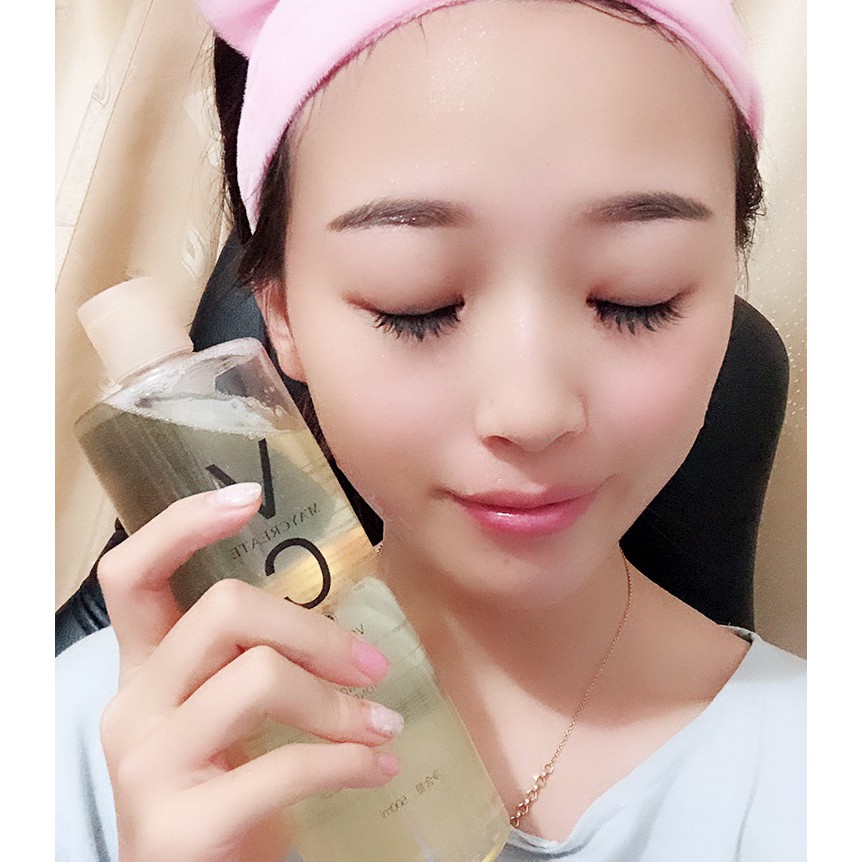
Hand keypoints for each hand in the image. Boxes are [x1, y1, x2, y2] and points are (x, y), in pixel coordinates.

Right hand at [97, 483, 401, 861]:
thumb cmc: (226, 795)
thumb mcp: (229, 718)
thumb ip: (253, 660)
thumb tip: (336, 613)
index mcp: (145, 671)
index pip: (132, 574)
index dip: (182, 525)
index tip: (249, 497)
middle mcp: (132, 708)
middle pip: (224, 611)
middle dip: (315, 629)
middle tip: (372, 662)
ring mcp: (147, 767)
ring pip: (258, 678)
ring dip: (339, 701)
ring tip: (381, 724)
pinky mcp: (179, 827)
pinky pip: (283, 766)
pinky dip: (346, 760)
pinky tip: (375, 768)